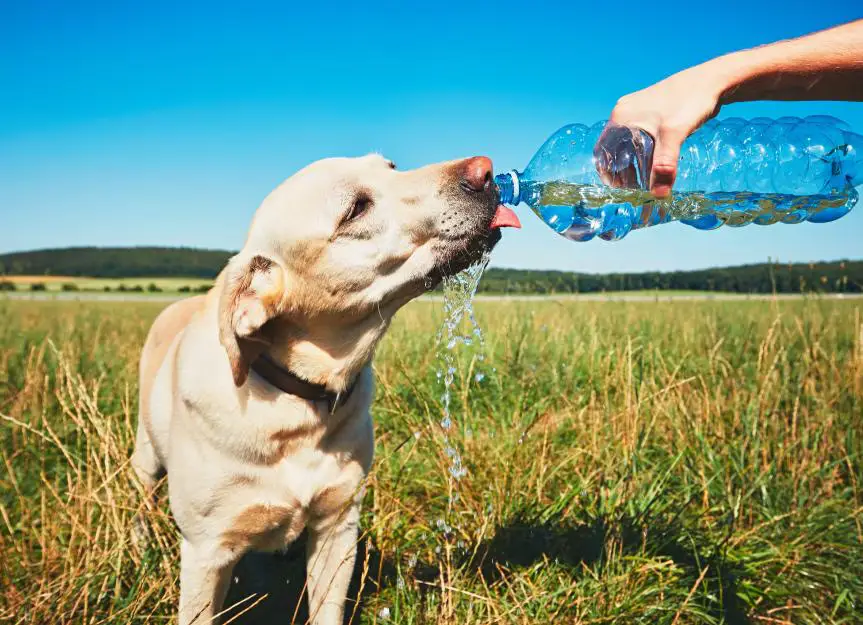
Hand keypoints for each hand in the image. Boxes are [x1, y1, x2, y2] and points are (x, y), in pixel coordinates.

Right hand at [600, 66, 723, 197]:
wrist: (712, 80)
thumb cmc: (690, 101)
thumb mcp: (675, 135)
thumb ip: (665, 165)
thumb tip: (659, 195)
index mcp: (621, 117)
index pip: (603, 151)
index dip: (608, 173)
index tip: (620, 190)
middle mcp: (624, 112)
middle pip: (614, 149)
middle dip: (622, 171)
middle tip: (635, 190)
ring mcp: (637, 111)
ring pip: (627, 144)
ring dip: (633, 163)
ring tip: (645, 181)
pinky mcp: (650, 112)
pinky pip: (639, 138)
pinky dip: (643, 153)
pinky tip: (655, 164)